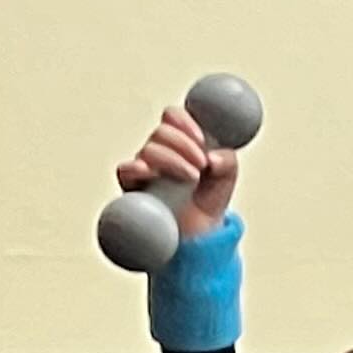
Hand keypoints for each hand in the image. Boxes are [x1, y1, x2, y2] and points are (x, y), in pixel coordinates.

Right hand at [114, 103, 237, 239]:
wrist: (199, 234)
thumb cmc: (207, 202)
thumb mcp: (226, 178)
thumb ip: (227, 161)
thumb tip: (213, 158)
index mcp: (180, 140)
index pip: (173, 117)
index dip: (186, 122)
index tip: (202, 139)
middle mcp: (159, 150)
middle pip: (162, 131)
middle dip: (184, 144)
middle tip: (201, 164)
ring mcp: (144, 167)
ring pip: (149, 149)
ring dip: (173, 160)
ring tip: (192, 177)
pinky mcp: (133, 187)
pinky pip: (126, 170)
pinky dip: (136, 167)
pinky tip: (148, 171)